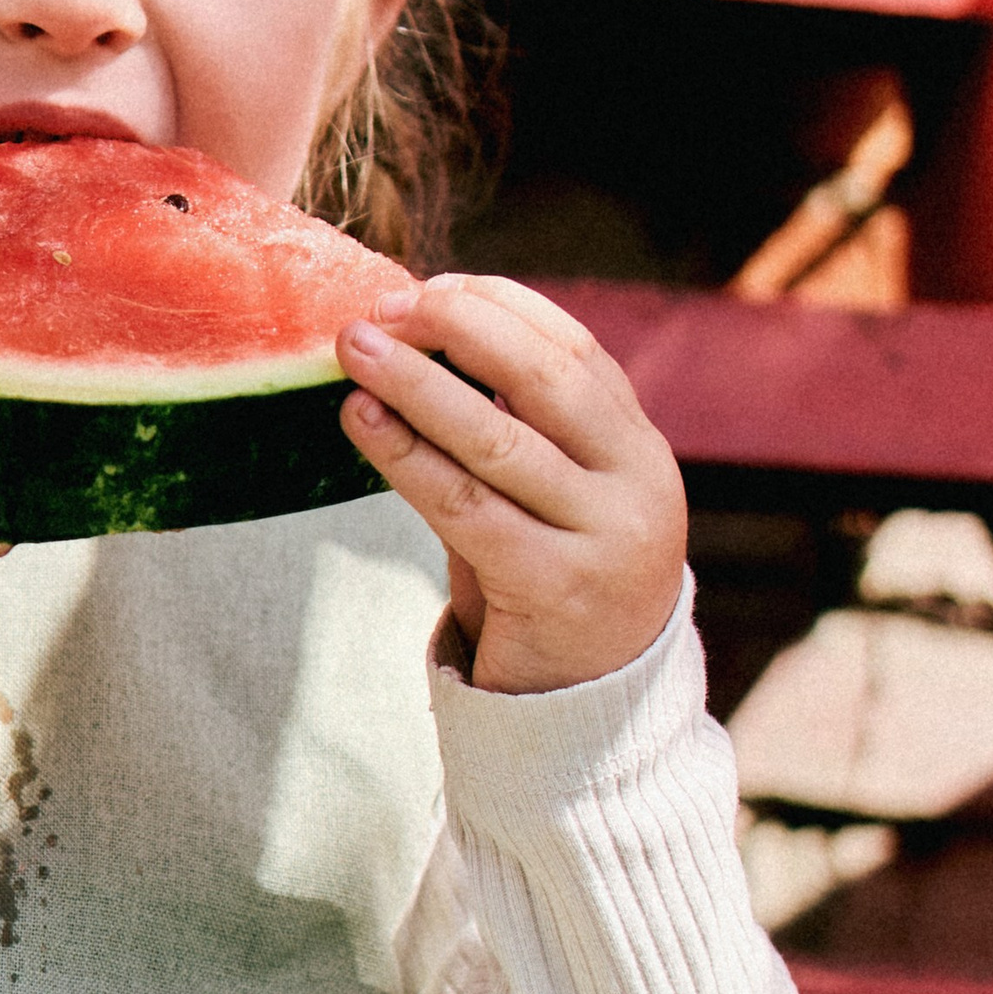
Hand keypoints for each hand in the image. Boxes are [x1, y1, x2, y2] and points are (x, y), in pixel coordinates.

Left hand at [337, 276, 684, 693]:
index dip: (500, 308)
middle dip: (459, 330)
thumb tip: (413, 335)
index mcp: (639, 448)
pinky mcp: (555, 589)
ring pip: (499, 440)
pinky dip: (407, 456)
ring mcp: (604, 538)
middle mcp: (638, 484)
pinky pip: (466, 507)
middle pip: (546, 379)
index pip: (574, 350)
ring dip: (417, 384)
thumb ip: (514, 427)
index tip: (429, 286)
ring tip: (354, 350)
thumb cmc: (550, 578)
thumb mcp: (554, 497)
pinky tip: (361, 422)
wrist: (594, 707)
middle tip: (383, 310)